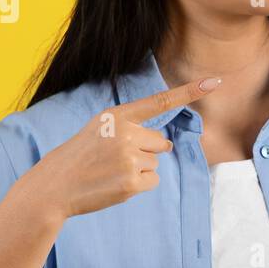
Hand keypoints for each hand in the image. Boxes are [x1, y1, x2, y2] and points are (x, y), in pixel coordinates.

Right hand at [20, 77, 222, 219]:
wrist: (54, 186)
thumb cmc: (80, 157)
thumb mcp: (100, 129)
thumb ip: (130, 127)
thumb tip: (165, 143)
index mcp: (117, 116)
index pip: (160, 101)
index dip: (189, 92)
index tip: (214, 81)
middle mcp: (125, 133)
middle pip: (161, 143)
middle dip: (144, 152)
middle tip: (113, 159)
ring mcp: (129, 158)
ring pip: (155, 163)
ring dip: (139, 170)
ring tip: (110, 172)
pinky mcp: (131, 182)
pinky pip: (153, 181)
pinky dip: (138, 186)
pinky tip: (116, 184)